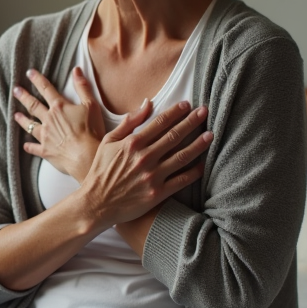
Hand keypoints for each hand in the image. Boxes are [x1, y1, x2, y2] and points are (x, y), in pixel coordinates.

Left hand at [13, 67, 116, 180]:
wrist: (86, 156)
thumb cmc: (91, 130)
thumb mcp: (91, 105)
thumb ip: (82, 87)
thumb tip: (76, 70)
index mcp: (59, 107)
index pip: (46, 89)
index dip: (37, 79)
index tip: (29, 73)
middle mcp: (49, 119)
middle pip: (33, 105)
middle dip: (23, 96)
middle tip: (15, 90)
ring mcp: (45, 136)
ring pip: (30, 125)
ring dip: (22, 120)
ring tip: (15, 115)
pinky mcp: (45, 151)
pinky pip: (34, 148)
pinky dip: (29, 146)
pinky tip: (25, 145)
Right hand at [75, 100, 211, 233]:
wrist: (96, 203)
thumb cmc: (101, 171)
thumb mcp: (108, 142)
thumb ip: (128, 123)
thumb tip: (146, 103)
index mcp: (132, 144)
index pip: (159, 122)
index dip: (176, 112)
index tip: (187, 104)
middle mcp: (144, 158)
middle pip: (174, 136)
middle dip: (192, 122)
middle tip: (205, 112)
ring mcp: (152, 176)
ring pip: (182, 157)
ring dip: (198, 144)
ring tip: (210, 135)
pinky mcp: (157, 194)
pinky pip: (181, 181)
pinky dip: (194, 172)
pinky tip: (203, 164)